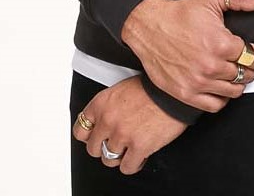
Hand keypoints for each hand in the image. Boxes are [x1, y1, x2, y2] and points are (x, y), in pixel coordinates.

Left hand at [72, 74, 187, 174]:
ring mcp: (122, 135)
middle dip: (104, 147)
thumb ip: (108, 105)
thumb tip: (102, 120)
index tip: (94, 137)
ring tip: (129, 147)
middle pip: (93, 149)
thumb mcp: (122, 88)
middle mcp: (108, 120)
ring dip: (119, 156)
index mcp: (102, 103)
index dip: (88, 136)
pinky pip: (127, 167)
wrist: (173, 91)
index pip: (80, 130)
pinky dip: (133, 164)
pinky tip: (140, 155)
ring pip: (109, 160)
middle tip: (115, 143)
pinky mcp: (139, 147)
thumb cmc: (152, 86)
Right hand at [121, 0, 253, 112]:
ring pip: (234, 91)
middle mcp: (211, 66)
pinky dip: (222, 97)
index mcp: (221, 44)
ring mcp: (199, 83)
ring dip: (238, 81)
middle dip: (250, 65)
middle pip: (246, 74)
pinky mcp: (186, 94)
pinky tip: (220, 84)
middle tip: (244, 58)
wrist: (149, 26)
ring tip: (233, 69)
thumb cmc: (181, 13)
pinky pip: (216, 105)